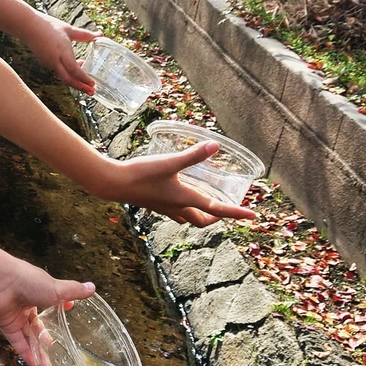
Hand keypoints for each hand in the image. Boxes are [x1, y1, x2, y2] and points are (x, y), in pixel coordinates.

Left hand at [0, 262, 94, 365]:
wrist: (0, 283)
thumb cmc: (29, 282)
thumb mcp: (56, 288)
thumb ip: (73, 291)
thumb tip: (92, 287)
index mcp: (39, 291)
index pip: (51, 301)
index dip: (59, 307)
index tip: (68, 310)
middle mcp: (27, 303)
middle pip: (38, 323)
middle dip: (46, 335)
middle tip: (56, 347)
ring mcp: (16, 315)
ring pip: (28, 335)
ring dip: (37, 349)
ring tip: (48, 365)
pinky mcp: (6, 325)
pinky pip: (17, 342)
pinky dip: (25, 352)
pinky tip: (34, 364)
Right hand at [25, 14, 101, 92]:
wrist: (28, 27)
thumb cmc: (49, 26)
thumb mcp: (69, 29)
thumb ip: (85, 35)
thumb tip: (100, 34)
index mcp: (62, 52)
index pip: (74, 70)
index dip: (84, 79)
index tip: (93, 84)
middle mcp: (55, 61)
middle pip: (69, 80)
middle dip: (81, 87)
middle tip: (92, 92)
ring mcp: (49, 64)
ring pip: (64, 77)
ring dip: (76, 81)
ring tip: (87, 83)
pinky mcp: (46, 63)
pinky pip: (59, 72)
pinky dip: (69, 74)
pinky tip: (76, 69)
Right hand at [98, 142, 257, 225]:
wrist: (113, 183)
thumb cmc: (141, 174)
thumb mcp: (169, 163)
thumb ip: (192, 155)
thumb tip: (215, 146)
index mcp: (184, 199)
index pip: (217, 209)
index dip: (236, 213)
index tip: (253, 217)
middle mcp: (176, 207)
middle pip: (202, 220)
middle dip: (217, 217)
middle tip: (229, 209)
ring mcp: (164, 207)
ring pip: (188, 217)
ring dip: (201, 214)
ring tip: (209, 203)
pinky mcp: (154, 203)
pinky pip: (175, 211)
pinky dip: (185, 208)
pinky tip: (181, 197)